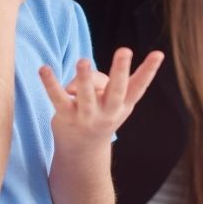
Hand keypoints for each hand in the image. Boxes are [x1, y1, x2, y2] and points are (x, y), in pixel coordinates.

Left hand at [39, 48, 163, 148]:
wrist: (82, 153)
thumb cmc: (100, 115)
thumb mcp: (110, 102)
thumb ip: (101, 81)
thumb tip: (83, 73)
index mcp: (123, 104)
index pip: (139, 86)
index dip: (149, 71)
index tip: (159, 54)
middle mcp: (108, 111)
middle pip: (116, 89)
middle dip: (120, 70)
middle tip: (125, 50)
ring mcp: (87, 116)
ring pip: (86, 95)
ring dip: (85, 78)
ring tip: (83, 61)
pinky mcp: (66, 117)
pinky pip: (58, 98)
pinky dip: (50, 83)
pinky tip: (44, 69)